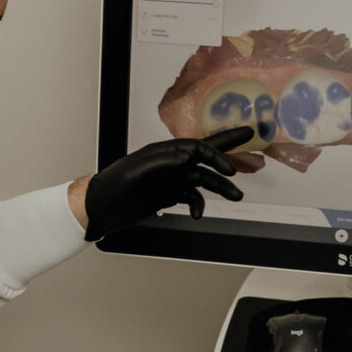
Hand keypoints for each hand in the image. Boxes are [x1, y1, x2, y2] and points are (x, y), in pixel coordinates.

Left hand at [79, 129, 249, 240]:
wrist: (100, 208)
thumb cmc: (113, 188)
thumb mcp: (138, 172)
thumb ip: (164, 162)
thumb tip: (188, 156)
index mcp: (165, 152)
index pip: (198, 147)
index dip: (216, 156)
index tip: (229, 170)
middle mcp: (171, 163)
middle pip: (206, 154)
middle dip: (229, 148)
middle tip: (250, 137)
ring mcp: (171, 179)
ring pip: (203, 180)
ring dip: (220, 187)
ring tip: (237, 196)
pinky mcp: (168, 194)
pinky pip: (192, 197)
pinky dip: (199, 205)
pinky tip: (198, 213)